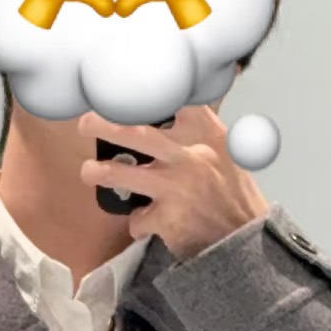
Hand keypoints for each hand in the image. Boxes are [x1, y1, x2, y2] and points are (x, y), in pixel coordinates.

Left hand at [77, 105, 269, 258]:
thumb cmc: (233, 194)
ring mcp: (176, 189)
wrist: (245, 240)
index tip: (123, 89)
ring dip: (100, 173)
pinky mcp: (167, 219)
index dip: (148, 94)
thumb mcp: (228, 153)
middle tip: (85, 122)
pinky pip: (137, 219)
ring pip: (123, 175)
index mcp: (207, 138)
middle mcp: (190, 158)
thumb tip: (179, 102)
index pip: (178, 103)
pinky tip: (145, 224)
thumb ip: (202, 128)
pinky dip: (138, 223)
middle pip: (137, 134)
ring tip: (89, 172)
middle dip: (104, 125)